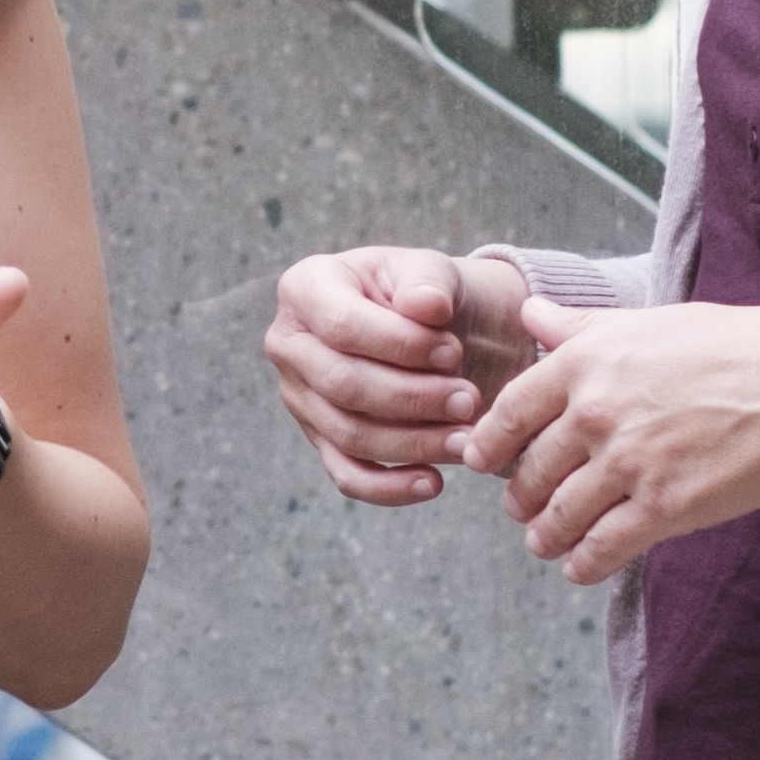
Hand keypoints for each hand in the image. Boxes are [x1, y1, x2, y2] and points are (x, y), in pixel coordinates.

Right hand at [265, 244, 533, 505]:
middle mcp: (289, 345)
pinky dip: (390, 488)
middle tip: (469, 401)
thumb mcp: (431, 271)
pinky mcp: (320, 439)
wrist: (432, 327)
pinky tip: (434, 482)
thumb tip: (425, 307)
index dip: (399, 345)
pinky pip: (347, 475)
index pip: (341, 326)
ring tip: (467, 439)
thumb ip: (429, 282)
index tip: (455, 352)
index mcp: (305, 288)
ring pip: (349, 434)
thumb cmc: (423, 294)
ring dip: (413, 443)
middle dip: (412, 398)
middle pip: (342, 385)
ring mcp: (299, 397)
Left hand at [468, 297, 759, 585]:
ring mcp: (627, 464)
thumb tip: (531, 312)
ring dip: (544, 535)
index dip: (488, 444)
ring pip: (558, 516)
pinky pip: (603, 548)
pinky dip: (583, 564)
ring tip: (544, 542)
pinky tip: (580, 568)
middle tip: (520, 507)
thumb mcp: (650, 322)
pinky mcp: (664, 508)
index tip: (482, 460)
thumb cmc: (735, 344)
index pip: (508, 412)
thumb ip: (582, 327)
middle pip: (529, 471)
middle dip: (519, 496)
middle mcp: (595, 414)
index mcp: (586, 363)